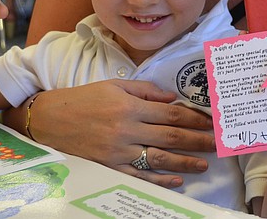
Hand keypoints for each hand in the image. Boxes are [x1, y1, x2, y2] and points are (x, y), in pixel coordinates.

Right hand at [28, 80, 215, 188]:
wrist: (49, 120)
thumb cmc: (83, 99)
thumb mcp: (115, 86)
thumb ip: (146, 91)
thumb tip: (172, 98)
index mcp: (130, 107)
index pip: (171, 114)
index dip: (193, 119)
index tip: (210, 122)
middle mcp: (127, 130)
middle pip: (171, 138)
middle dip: (197, 141)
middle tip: (216, 144)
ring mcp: (119, 152)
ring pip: (159, 159)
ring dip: (185, 163)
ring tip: (204, 164)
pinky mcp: (109, 168)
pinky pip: (139, 176)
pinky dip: (159, 179)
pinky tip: (176, 179)